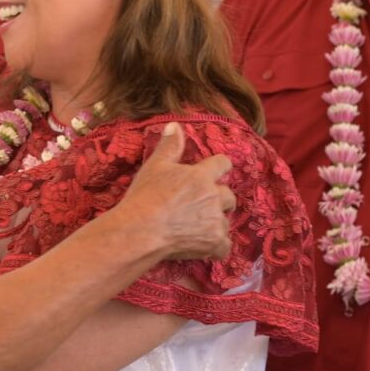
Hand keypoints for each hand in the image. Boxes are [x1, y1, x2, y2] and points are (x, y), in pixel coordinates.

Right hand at [118, 122, 235, 260]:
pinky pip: (225, 245)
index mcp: (201, 176)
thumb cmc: (145, 197)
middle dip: (218, 200)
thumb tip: (175, 124)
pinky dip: (216, 246)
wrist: (141, 230)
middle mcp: (214, 196)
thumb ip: (169, 146)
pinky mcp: (214, 242)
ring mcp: (215, 221)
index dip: (219, 167)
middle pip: (229, 196)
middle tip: (201, 205)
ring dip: (215, 222)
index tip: (214, 173)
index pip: (223, 164)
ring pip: (225, 220)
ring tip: (196, 227)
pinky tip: (205, 246)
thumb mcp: (154, 167)